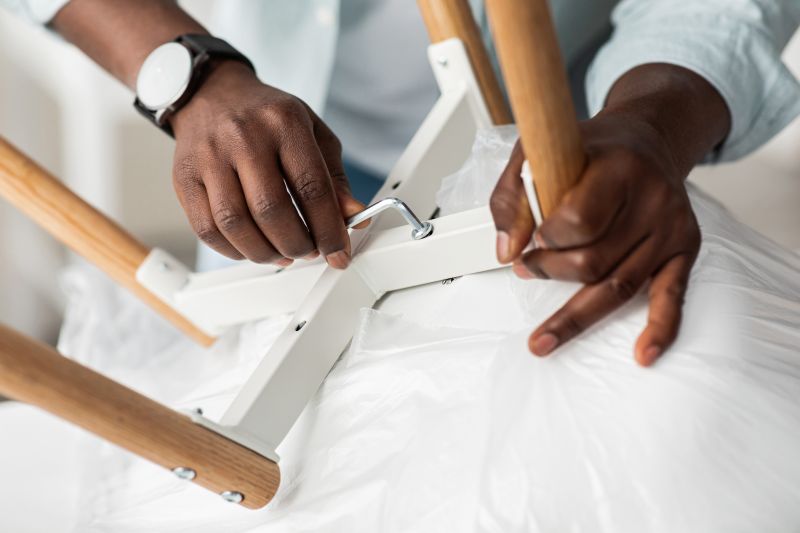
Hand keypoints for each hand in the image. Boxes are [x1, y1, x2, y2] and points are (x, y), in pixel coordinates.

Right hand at [170, 61, 364, 267]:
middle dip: (297, 244)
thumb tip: (353, 216)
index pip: (312, 188)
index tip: (338, 252)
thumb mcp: (312, 133)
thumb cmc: (267, 117)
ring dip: (265, 253)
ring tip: (282, 254)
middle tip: (308, 253)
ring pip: (236, 224)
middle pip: (272, 210)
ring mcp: (209, 157)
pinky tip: (251, 249)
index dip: (329, 229)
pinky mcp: (185, 177)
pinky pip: (207, 228)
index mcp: (284, 122)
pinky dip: (233, 250)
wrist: (212, 93)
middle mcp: (244, 137)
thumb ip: (335, 177)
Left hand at [491, 112, 700, 365]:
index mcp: (618, 168)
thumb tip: (507, 251)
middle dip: (550, 273)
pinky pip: (673, 296)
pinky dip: (660, 329)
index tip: (531, 242)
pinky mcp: (684, 248)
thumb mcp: (541, 152)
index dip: (546, 240)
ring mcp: (671, 227)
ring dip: (576, 315)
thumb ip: (514, 197)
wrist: (647, 138)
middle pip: (594, 261)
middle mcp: (652, 198)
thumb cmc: (591, 149)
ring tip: (543, 337)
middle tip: (526, 269)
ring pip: (620, 286)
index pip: (579, 219)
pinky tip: (644, 354)